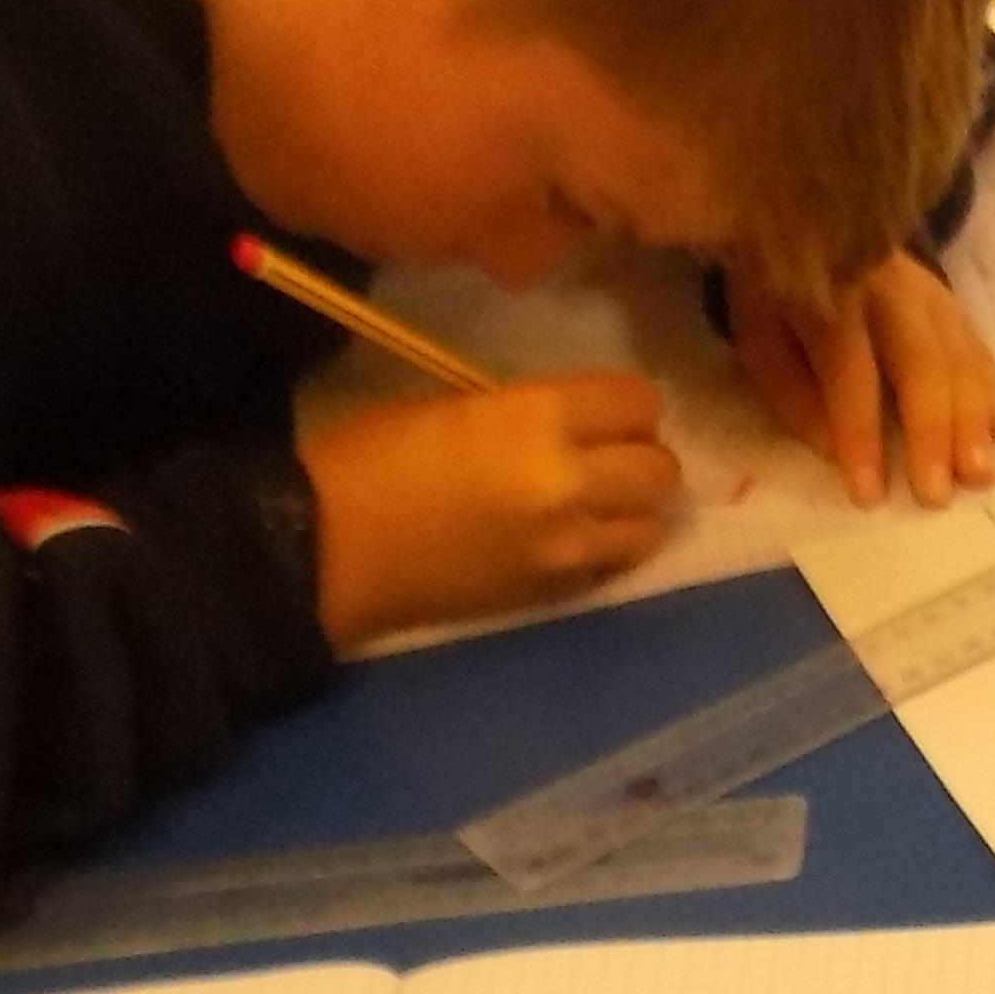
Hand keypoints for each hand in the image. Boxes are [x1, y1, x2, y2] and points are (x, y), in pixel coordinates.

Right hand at [298, 372, 678, 645]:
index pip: (638, 402)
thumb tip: (577, 423)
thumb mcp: (458, 405)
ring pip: (652, 525)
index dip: (630, 405)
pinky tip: (571, 538)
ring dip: (633, 510)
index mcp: (538, 417)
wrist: (334, 547)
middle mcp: (570, 482)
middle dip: (641, 457)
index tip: (609, 412)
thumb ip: (531, 412)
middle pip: (661, 468)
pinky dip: (607, 549)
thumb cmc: (377, 458)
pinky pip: (614, 565)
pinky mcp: (557, 592)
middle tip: (608, 457)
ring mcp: (569, 545)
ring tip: (597, 503)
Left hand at [731, 254, 994, 509]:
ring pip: (958, 355)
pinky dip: (992, 388)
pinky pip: (978, 345)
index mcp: (829, 295)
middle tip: (938, 495)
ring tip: (980, 474)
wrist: (811, 224)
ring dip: (972, 419)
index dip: (859, 432)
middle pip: (919, 362)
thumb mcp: (762, 342)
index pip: (849, 369)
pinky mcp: (950, 299)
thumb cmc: (779, 301)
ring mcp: (927, 290)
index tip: (869, 495)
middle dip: (931, 432)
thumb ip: (794, 396)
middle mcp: (887, 286)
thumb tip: (838, 452)